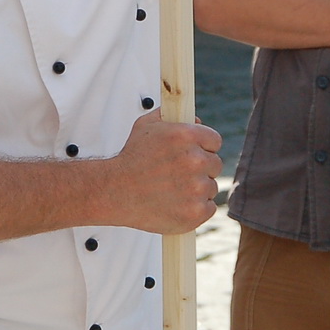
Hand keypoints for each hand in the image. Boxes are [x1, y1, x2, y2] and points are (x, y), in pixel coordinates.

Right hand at [108, 111, 222, 234]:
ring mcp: (197, 188)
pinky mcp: (196, 212)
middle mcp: (195, 160)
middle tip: (180, 173)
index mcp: (187, 136)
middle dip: (201, 168)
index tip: (195, 153)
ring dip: (197, 188)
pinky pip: (209, 207)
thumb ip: (171, 116)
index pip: (215, 140)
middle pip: (215, 164)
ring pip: (211, 187)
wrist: (114, 192)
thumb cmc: (130, 159)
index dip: (204, 147)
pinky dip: (196, 208)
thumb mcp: (146, 126)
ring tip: (173, 190)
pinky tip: (177, 203)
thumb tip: (194, 119)